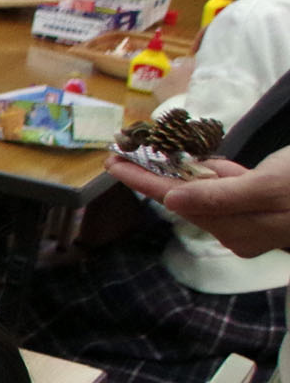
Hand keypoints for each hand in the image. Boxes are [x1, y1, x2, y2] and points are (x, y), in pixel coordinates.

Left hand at [110, 148, 289, 257]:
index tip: (112, 164)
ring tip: (160, 156)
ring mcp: (253, 221)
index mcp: (237, 224)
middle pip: (186, 199)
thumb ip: (222, 195)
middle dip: (155, 177)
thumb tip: (173, 202)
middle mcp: (240, 228)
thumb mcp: (271, 185)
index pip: (177, 199)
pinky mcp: (265, 209)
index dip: (142, 181)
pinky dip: (215, 176)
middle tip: (124, 154)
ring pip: (206, 194)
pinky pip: (229, 192)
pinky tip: (210, 164)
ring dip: (183, 174)